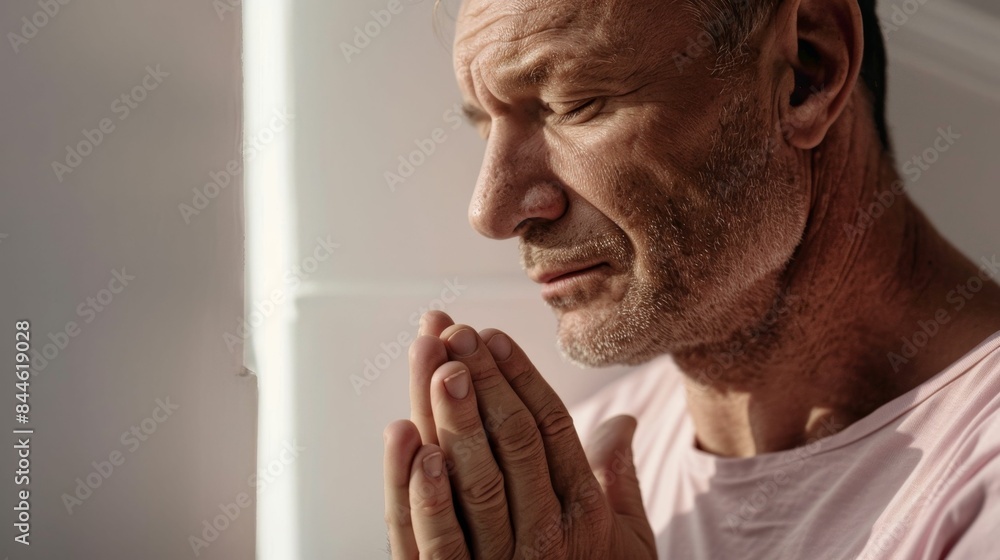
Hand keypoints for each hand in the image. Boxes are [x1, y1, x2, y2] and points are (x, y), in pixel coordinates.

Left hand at [383, 311, 655, 558]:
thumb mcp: (625, 543)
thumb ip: (618, 480)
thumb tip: (624, 419)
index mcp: (586, 516)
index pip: (554, 431)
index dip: (521, 379)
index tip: (492, 336)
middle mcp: (547, 539)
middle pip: (513, 445)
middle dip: (483, 382)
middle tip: (454, 331)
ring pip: (473, 481)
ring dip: (451, 418)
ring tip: (432, 361)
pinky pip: (434, 540)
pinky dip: (417, 488)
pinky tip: (405, 437)